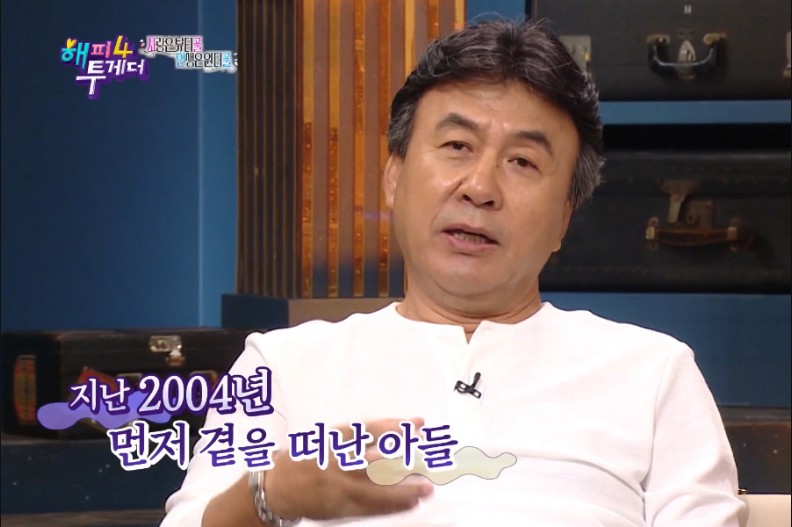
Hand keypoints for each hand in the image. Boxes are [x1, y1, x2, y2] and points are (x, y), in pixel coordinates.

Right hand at [264, 417, 433, 519]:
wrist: (276, 486)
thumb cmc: (308, 458)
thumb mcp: (328, 439)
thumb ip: (359, 436)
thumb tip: (399, 429)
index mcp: (333, 440)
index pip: (367, 430)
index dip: (393, 426)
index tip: (417, 424)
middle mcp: (336, 462)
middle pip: (374, 460)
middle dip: (403, 460)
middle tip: (427, 458)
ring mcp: (337, 486)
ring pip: (375, 489)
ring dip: (402, 490)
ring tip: (426, 489)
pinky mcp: (338, 507)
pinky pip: (368, 508)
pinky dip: (390, 506)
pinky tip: (409, 504)